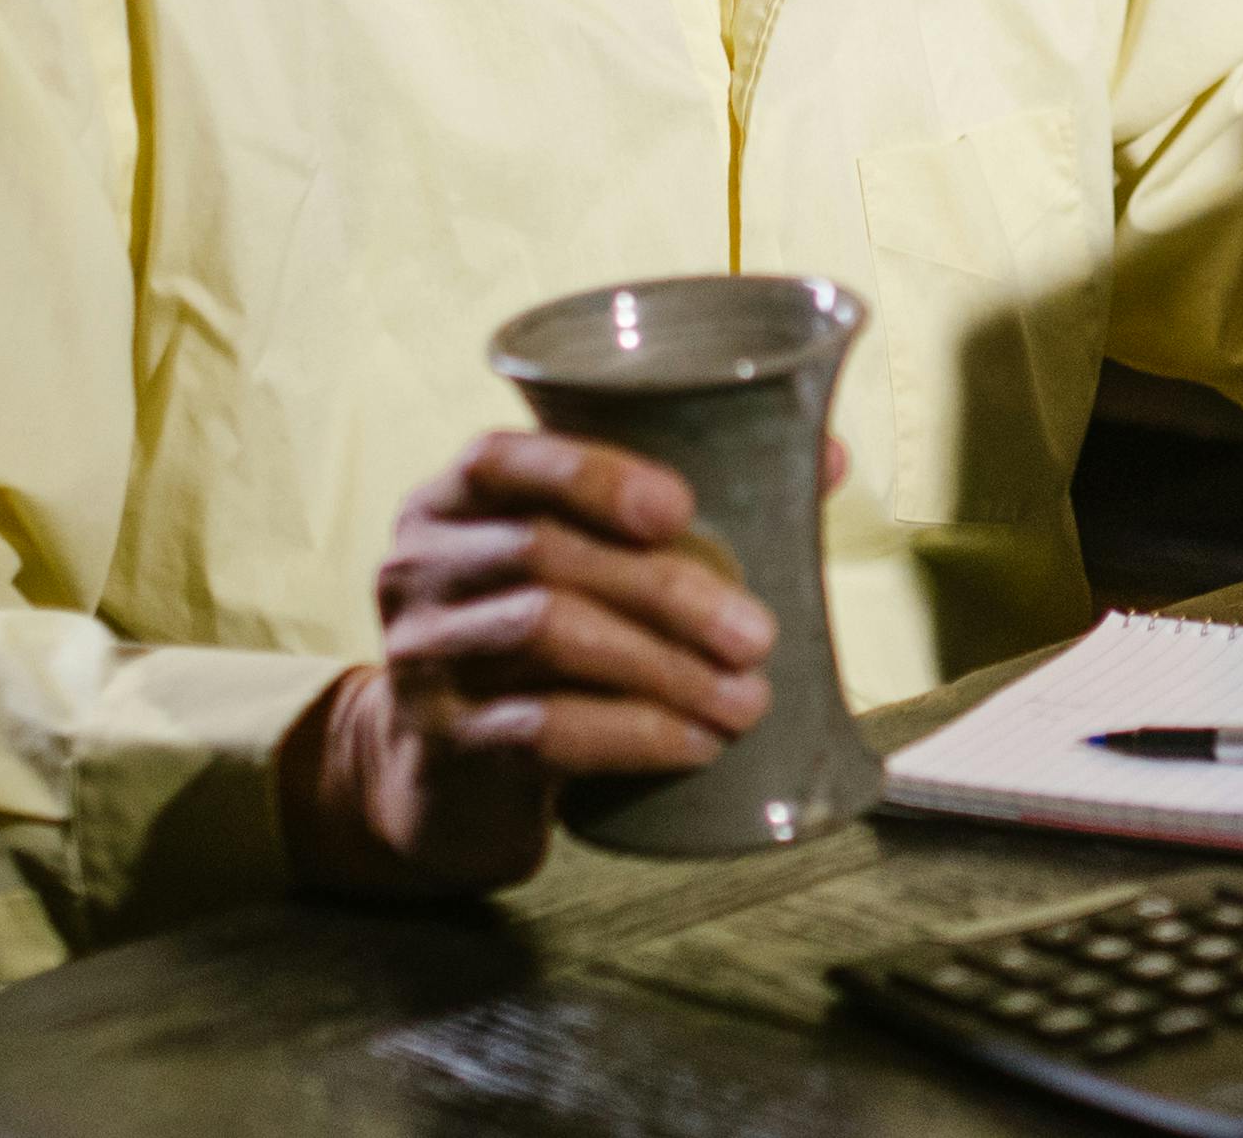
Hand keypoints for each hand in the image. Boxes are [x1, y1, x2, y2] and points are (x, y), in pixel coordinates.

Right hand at [277, 428, 836, 897]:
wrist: (441, 785)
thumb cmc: (536, 650)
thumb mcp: (580, 570)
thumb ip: (681, 511)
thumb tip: (825, 456)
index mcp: (450, 502)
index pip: (504, 460)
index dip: (594, 475)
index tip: (680, 508)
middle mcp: (417, 568)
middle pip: (544, 553)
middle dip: (668, 590)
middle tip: (759, 636)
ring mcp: (420, 657)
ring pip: (547, 636)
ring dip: (666, 667)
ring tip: (747, 698)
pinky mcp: (440, 744)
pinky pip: (543, 730)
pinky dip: (635, 734)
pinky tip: (697, 744)